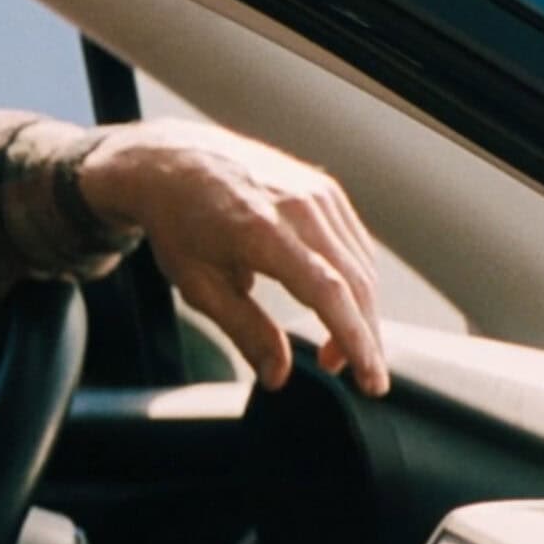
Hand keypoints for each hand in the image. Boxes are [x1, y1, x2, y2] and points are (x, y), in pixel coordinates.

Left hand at [77, 119, 387, 396]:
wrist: (173, 162)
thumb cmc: (178, 226)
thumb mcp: (199, 286)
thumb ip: (245, 331)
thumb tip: (279, 377)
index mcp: (262, 231)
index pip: (328, 293)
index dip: (354, 340)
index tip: (370, 380)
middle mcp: (298, 206)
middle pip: (356, 283)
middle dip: (366, 337)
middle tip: (363, 380)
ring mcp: (316, 192)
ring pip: (362, 266)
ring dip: (361, 314)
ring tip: (337, 352)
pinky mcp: (324, 188)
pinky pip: (354, 244)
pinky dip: (356, 282)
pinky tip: (338, 310)